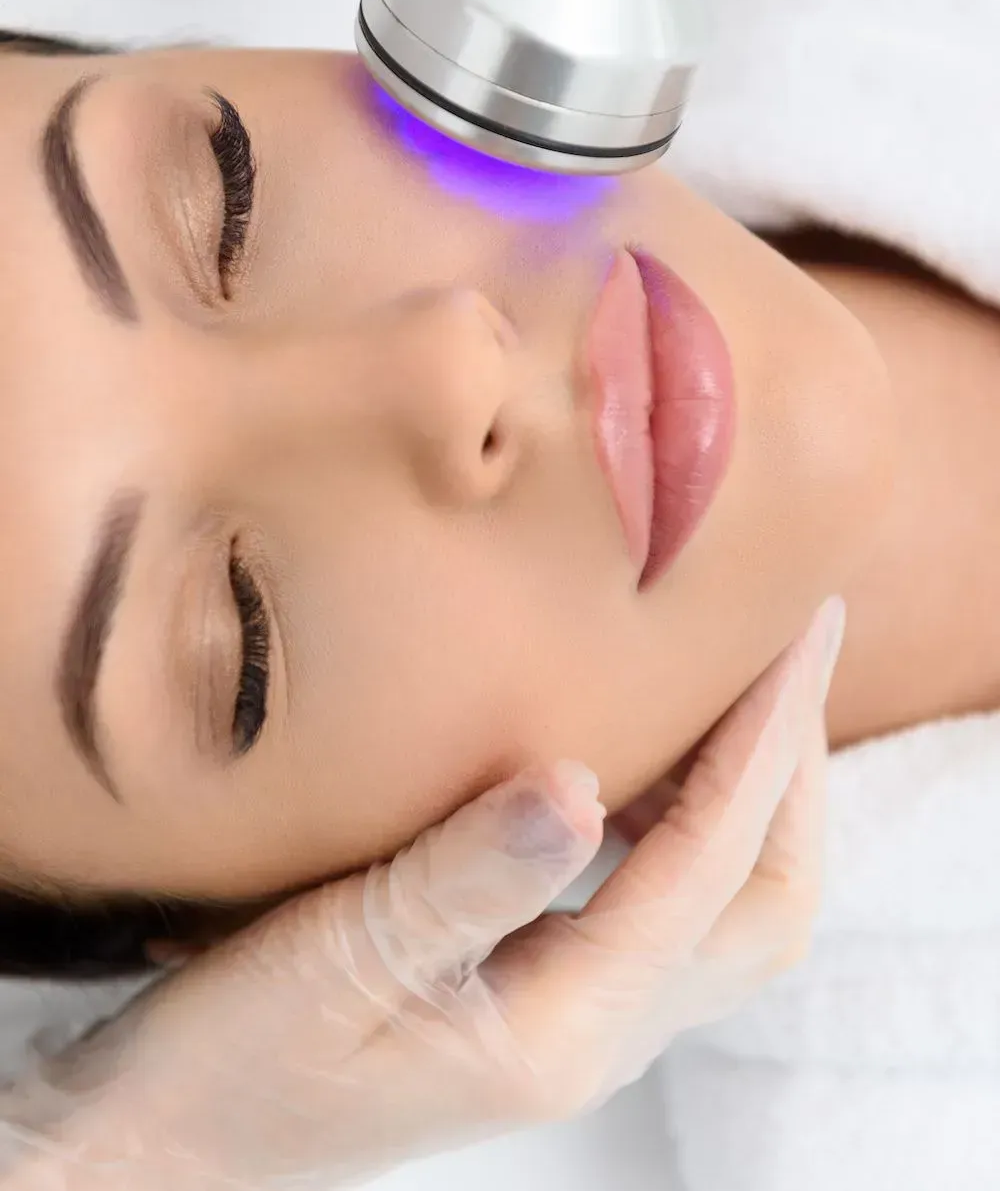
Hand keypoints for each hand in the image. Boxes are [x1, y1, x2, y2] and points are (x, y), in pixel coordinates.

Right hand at [7, 598, 842, 1190]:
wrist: (174, 1139)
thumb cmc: (238, 1057)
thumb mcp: (339, 956)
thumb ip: (462, 875)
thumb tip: (577, 782)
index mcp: (564, 1029)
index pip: (707, 864)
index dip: (762, 744)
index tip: (791, 637)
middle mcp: (596, 1036)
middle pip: (763, 906)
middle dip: (795, 776)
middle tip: (792, 651)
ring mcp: (576, 1024)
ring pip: (724, 910)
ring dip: (751, 798)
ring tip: (738, 689)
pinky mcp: (542, 999)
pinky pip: (662, 904)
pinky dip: (686, 822)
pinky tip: (640, 760)